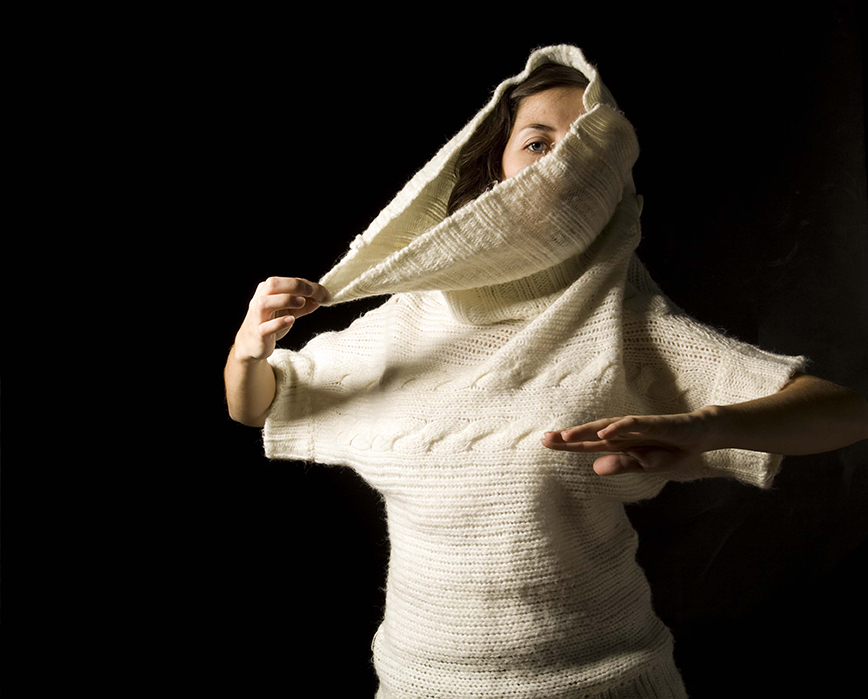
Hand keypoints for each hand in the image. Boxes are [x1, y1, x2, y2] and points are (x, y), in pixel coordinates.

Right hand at [234, 277, 329, 360]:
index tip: (325, 293)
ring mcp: (257, 317)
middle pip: (273, 284)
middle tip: (312, 293)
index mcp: (267, 291)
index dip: (308, 285)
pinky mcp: (258, 333)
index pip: (287, 282)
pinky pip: (265, 326)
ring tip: (301, 303)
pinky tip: (291, 320)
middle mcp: (260, 300)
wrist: (251, 345)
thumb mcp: (289, 312)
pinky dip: (279, 322)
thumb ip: (304, 306)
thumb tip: (321, 299)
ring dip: (285, 300)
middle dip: (294, 285)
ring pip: (265, 303)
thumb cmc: (270, 324)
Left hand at [541, 412, 712, 475]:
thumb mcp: (648, 465)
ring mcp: (637, 427)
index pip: (588, 445)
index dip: (568, 445)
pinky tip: (604, 433)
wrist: (701, 434)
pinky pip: (633, 425)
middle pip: (591, 435)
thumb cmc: (673, 449)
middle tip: (544, 439)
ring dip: (586, 431)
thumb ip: (623, 465)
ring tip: (566, 436)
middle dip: (568, 437)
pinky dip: (618, 428)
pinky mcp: (654, 423)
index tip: (545, 444)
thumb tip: (595, 468)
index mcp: (620, 445)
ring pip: (607, 428)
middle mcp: (623, 433)